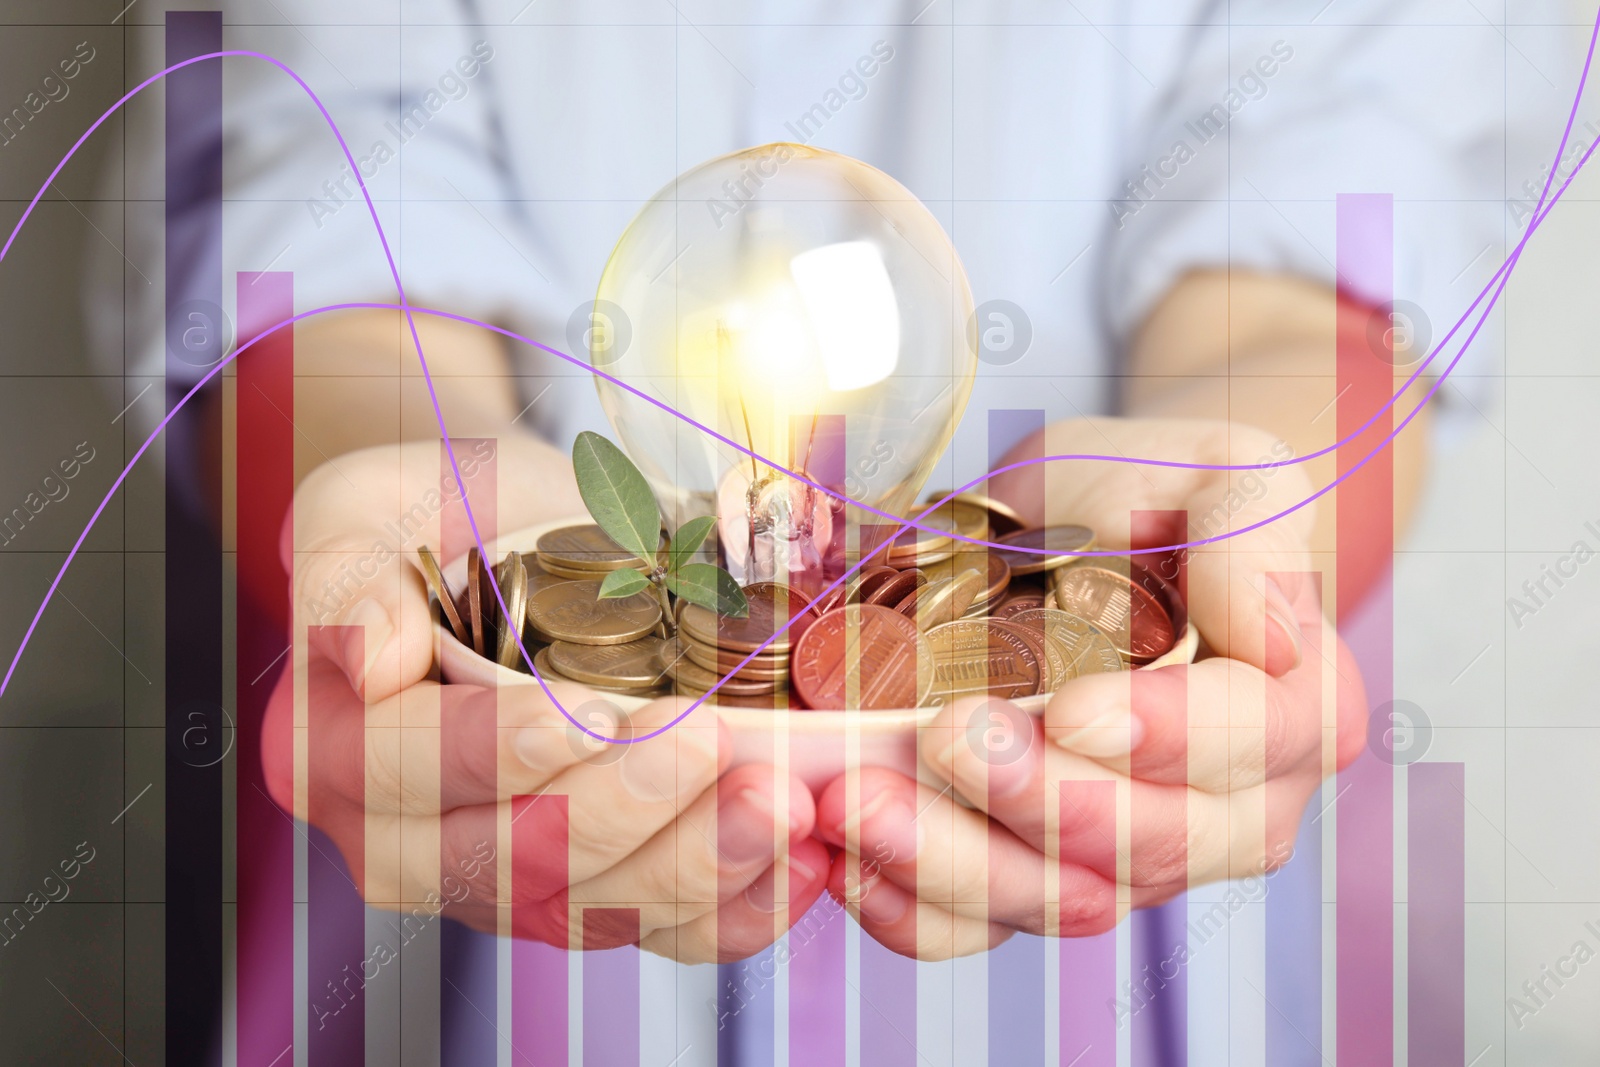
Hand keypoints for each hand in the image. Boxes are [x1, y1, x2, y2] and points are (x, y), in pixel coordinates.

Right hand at [261, 439, 827, 961]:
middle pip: (512, 860)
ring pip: (597, 905)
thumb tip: (368, 655)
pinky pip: (659, 928)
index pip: (409, 772)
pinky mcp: (588, 890)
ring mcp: (504, 878)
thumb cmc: (438, 518)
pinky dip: (735, 907)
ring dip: (696, 864)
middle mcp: (410, 838)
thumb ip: (346, 572)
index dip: (498, 752)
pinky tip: (798, 862)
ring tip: (779, 803)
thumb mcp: (367, 506)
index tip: (590, 713)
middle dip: (624, 812)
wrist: (510, 542)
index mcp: (338, 750)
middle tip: (714, 746)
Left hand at [812, 417, 1368, 958]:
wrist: (1082, 530)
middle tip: (945, 735)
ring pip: (1055, 899)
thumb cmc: (1153, 495)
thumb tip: (1273, 637)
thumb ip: (1251, 532)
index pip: (1254, 742)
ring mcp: (1129, 856)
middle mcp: (1231, 808)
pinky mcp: (1036, 876)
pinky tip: (845, 855)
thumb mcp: (1217, 469)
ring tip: (857, 797)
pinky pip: (977, 925)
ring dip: (950, 862)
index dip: (1168, 735)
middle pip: (1148, 844)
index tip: (1074, 706)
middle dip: (1039, 802)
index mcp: (1293, 707)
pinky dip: (906, 904)